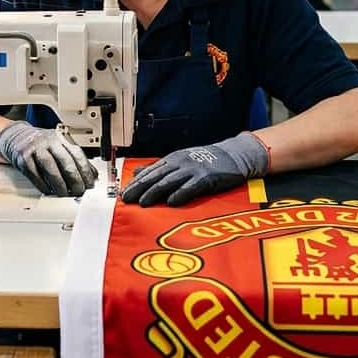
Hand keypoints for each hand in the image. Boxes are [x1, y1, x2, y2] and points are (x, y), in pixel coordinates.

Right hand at [0, 121, 97, 196]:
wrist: (16, 137)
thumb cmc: (41, 145)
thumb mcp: (59, 146)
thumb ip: (74, 159)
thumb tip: (92, 176)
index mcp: (61, 138)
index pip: (77, 154)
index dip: (86, 171)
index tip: (90, 183)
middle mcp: (48, 142)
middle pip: (66, 163)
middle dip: (75, 181)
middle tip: (79, 192)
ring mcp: (35, 149)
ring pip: (51, 170)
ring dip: (60, 186)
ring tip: (65, 194)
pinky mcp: (23, 159)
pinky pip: (35, 176)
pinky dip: (43, 186)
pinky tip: (49, 191)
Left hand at [121, 133, 269, 206]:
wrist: (234, 155)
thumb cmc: (207, 161)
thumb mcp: (181, 161)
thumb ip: (159, 168)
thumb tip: (136, 172)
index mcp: (172, 160)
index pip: (149, 172)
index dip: (135, 183)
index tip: (123, 194)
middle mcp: (180, 163)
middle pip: (155, 177)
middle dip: (139, 188)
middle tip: (127, 199)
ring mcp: (193, 170)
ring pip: (169, 181)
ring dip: (154, 192)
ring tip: (143, 203)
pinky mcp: (207, 178)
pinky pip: (191, 186)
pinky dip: (180, 194)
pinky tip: (171, 202)